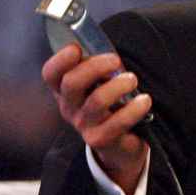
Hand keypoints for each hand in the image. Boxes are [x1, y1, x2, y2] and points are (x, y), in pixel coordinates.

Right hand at [43, 44, 151, 192]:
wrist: (119, 146)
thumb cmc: (111, 107)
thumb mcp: (100, 87)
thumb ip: (99, 70)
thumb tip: (110, 53)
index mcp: (65, 91)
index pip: (51, 74)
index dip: (60, 60)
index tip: (76, 48)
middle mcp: (69, 107)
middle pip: (72, 83)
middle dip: (95, 66)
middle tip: (115, 60)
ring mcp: (83, 125)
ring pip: (97, 100)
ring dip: (118, 85)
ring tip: (132, 79)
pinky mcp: (100, 139)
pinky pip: (118, 121)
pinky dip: (134, 108)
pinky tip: (145, 100)